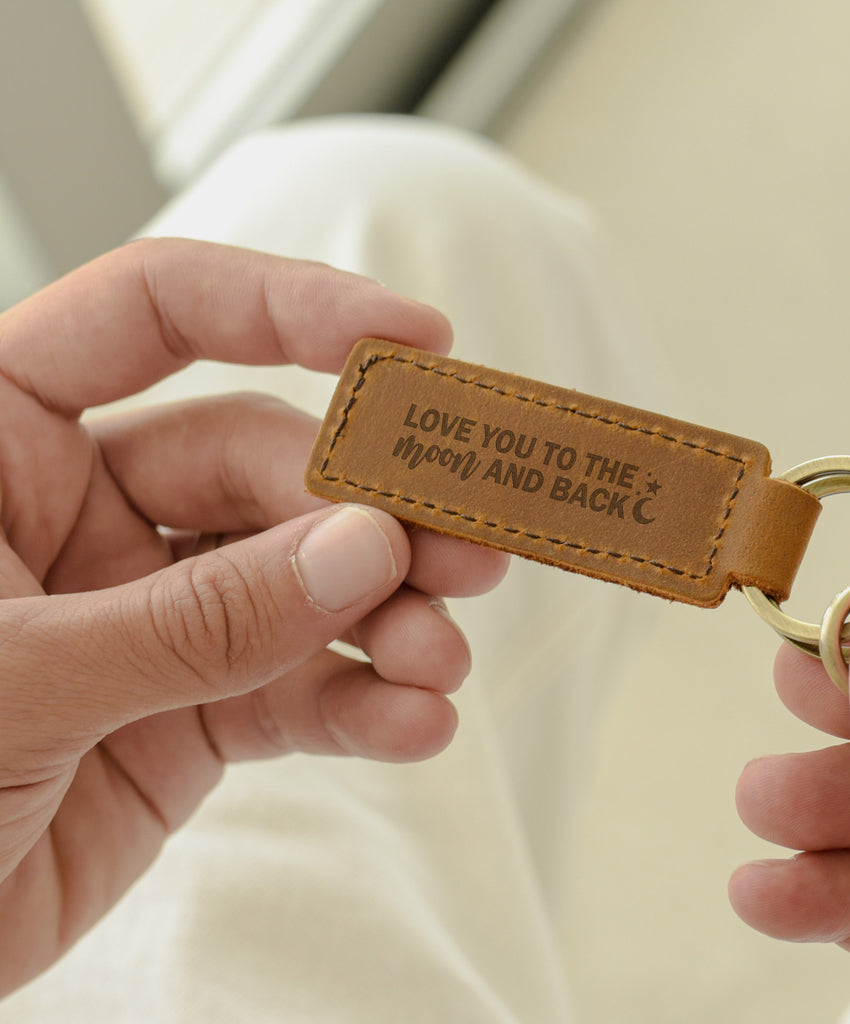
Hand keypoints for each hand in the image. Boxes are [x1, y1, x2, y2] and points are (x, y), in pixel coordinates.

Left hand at [0, 239, 508, 995]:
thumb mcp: (15, 679)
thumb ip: (193, 618)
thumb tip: (363, 552)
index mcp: (4, 439)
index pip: (158, 313)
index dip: (291, 307)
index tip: (415, 341)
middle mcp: (87, 508)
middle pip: (266, 464)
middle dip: (371, 509)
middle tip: (463, 546)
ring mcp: (150, 611)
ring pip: (300, 580)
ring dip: (388, 615)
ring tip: (443, 654)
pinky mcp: (192, 712)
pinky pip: (295, 690)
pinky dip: (361, 705)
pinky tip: (415, 721)